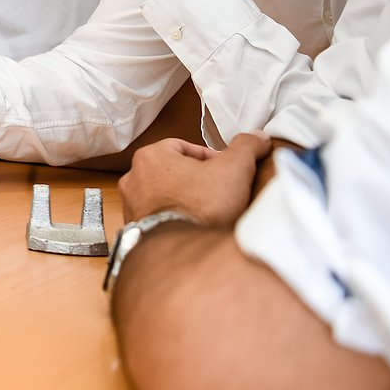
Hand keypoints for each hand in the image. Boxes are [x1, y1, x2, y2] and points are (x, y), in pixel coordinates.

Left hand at [118, 133, 270, 225]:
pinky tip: (194, 226)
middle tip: (220, 191)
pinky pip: (160, 217)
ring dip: (186, 199)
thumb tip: (257, 137)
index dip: (210, 158)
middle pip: (174, 171)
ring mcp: (132, 206)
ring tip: (209, 210)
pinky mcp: (136, 229)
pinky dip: (176, 219)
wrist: (183, 251)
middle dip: (197, 180)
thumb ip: (246, 148)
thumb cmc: (202, 207)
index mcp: (150, 156)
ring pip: (166, 195)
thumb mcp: (234, 169)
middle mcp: (133, 179)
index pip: (184, 147)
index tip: (226, 170)